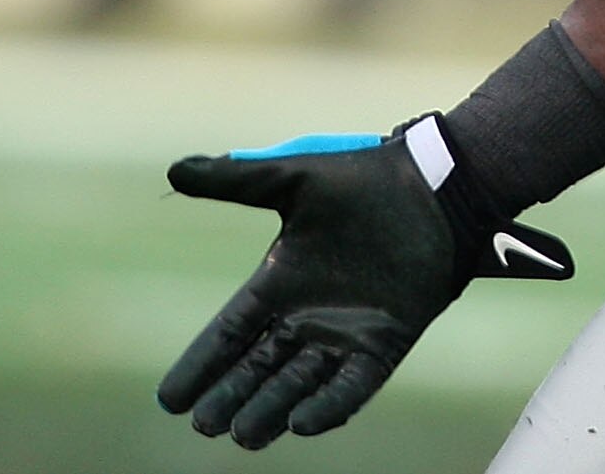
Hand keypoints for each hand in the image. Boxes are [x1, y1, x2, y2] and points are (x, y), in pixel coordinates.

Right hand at [157, 122, 570, 448]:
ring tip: (243, 433)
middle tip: (204, 423)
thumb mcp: (292, 179)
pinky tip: (302, 425)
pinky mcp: (384, 344)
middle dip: (230, 396)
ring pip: (298, 385)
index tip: (169, 399)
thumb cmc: (363, 180)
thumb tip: (172, 170)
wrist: (434, 188)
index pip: (229, 334)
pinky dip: (329, 406)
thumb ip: (234, 180)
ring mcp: (345, 334)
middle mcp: (307, 317)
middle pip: (257, 369)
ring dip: (270, 409)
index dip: (200, 364)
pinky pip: (353, 386)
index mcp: (279, 282)